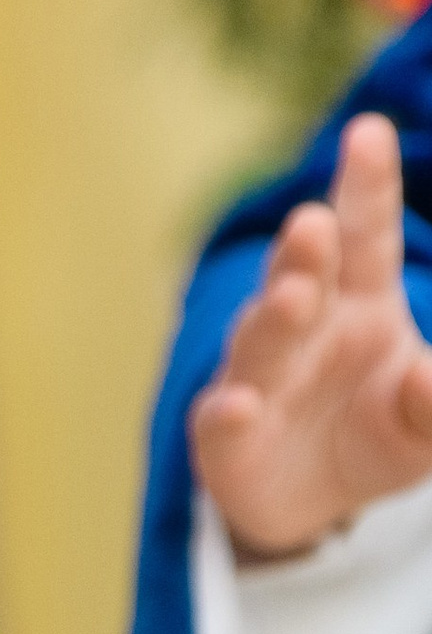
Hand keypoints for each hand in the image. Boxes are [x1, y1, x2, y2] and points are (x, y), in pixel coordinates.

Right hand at [189, 115, 431, 555]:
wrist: (310, 502)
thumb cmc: (376, 433)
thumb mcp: (426, 425)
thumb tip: (430, 375)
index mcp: (360, 300)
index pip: (364, 234)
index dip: (366, 186)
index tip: (369, 132)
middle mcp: (302, 324)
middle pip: (303, 275)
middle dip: (305, 250)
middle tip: (314, 221)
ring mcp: (257, 376)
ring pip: (260, 338)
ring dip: (275, 316)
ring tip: (295, 298)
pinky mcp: (225, 436)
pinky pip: (222, 419)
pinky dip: (230, 412)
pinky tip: (243, 406)